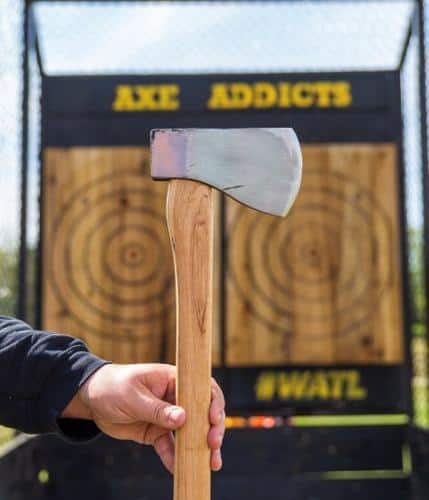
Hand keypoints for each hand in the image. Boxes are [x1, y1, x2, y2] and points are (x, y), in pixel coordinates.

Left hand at [61, 363, 224, 472]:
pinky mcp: (157, 432)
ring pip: (190, 432)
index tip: (214, 419)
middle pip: (202, 412)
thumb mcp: (133, 397)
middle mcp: (176, 397)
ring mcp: (167, 416)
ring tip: (210, 464)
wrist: (91, 400)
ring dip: (200, 447)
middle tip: (213, 445)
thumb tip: (183, 418)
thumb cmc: (113, 387)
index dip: (213, 402)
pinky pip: (170, 446)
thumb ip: (157, 409)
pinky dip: (175, 458)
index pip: (202, 387)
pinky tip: (179, 470)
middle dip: (212, 429)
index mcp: (174, 379)